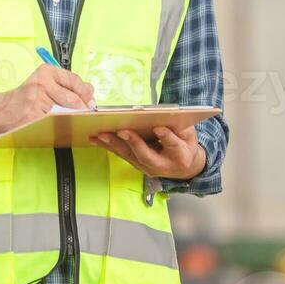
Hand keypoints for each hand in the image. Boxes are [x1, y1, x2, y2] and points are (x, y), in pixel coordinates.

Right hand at [0, 64, 95, 136]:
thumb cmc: (25, 99)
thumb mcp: (44, 85)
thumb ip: (65, 85)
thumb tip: (90, 90)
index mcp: (46, 71)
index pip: (75, 80)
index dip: (86, 93)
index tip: (90, 102)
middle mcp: (41, 82)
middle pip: (73, 97)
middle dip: (83, 108)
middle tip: (86, 114)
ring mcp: (36, 99)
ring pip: (66, 111)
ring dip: (72, 118)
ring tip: (72, 120)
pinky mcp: (33, 115)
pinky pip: (55, 121)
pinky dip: (60, 125)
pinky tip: (59, 126)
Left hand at [90, 124, 205, 180]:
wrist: (184, 168)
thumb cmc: (186, 145)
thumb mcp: (189, 134)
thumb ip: (179, 126)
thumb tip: (165, 115)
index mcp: (180, 156)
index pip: (173, 146)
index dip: (166, 137)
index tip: (159, 128)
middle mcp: (161, 165)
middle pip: (146, 154)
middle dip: (133, 142)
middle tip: (122, 131)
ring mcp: (147, 168)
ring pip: (129, 155)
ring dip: (113, 144)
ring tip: (100, 134)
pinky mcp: (136, 165)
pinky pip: (121, 154)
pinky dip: (108, 146)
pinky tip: (95, 139)